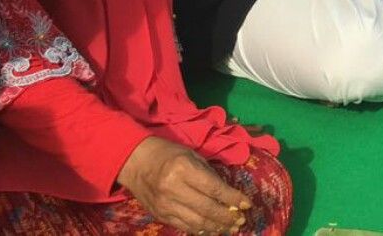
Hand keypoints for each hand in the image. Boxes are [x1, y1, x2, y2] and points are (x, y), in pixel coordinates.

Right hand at [117, 137, 250, 234]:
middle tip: (241, 220)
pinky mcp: (159, 215)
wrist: (135, 162)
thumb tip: (228, 194)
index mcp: (183, 169)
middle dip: (227, 217)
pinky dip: (200, 229)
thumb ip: (209, 174)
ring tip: (230, 228)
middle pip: (207, 209)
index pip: (214, 189)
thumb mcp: (191, 155)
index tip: (247, 204)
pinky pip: (184, 226)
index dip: (233, 198)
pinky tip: (212, 229)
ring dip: (216, 227)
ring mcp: (164, 205)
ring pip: (196, 222)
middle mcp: (173, 189)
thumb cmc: (168, 154)